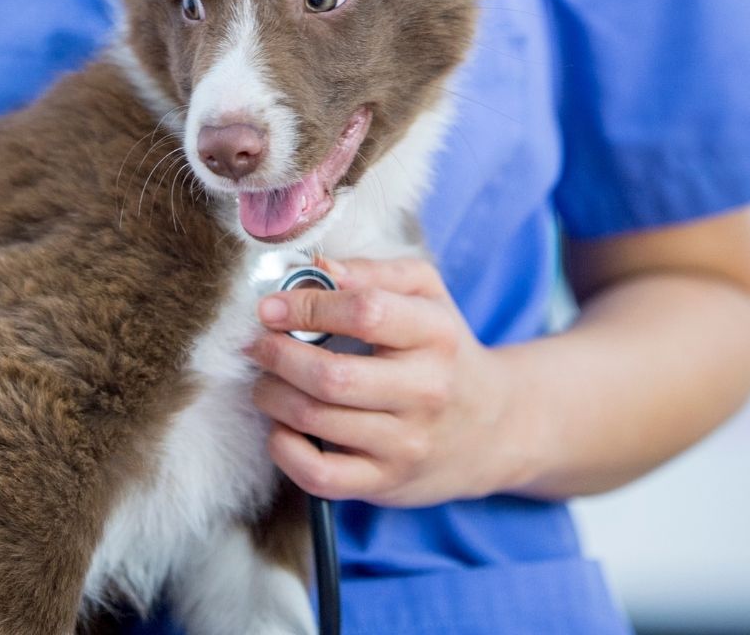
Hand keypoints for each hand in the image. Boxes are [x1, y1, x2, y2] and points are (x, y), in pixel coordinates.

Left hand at [243, 256, 531, 506]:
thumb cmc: (443, 348)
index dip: (307, 305)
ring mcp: (407, 443)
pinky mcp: (387, 483)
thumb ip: (373, 271)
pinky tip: (279, 426)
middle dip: (278, 355)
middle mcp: (426, 390)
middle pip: (332, 375)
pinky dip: (284, 449)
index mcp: (435, 333)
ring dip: (272, 395)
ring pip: (318, 421)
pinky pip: (320, 475)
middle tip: (256, 344)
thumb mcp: (426, 293)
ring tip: (264, 379)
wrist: (493, 427)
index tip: (270, 306)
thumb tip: (315, 266)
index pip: (365, 312)